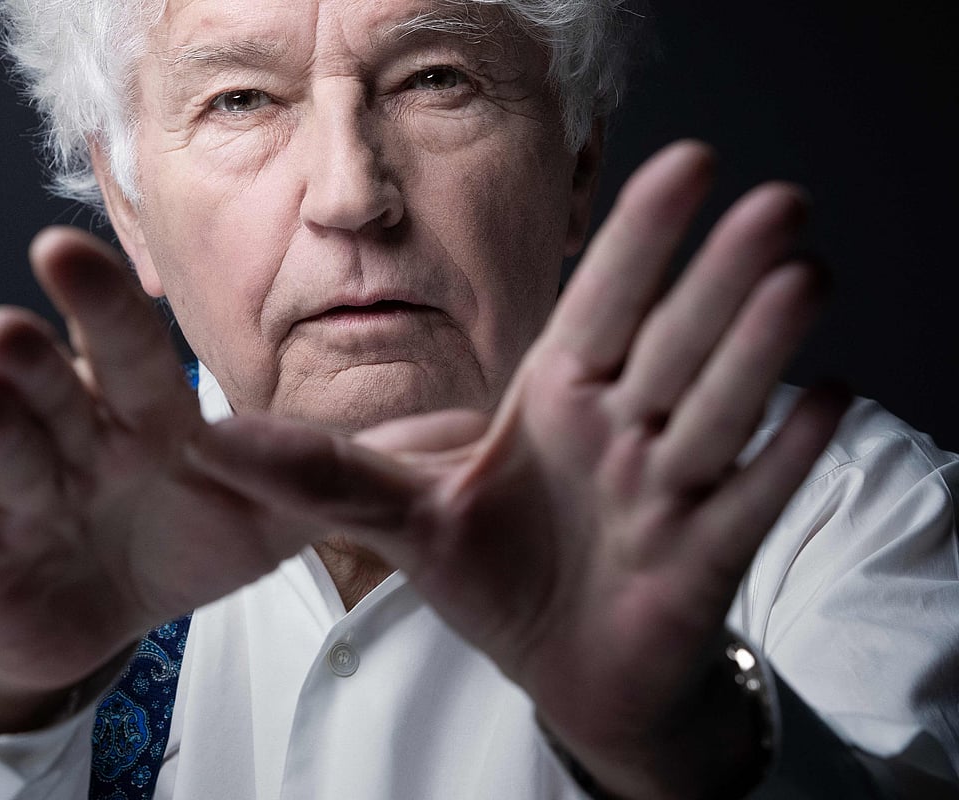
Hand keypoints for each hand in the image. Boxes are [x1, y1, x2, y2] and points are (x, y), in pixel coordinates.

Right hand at [0, 229, 317, 732]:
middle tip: (18, 316)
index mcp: (144, 416)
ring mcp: (24, 496)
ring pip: (6, 449)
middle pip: (57, 385)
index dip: (101, 303)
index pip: (128, 350)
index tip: (70, 248)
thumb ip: (329, 473)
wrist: (100, 611)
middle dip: (39, 353)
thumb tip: (441, 436)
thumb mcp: (264, 513)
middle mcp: (76, 439)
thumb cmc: (180, 539)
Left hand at [192, 141, 848, 797]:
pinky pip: (749, 503)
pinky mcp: (702, 562)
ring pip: (717, 409)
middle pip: (673, 345)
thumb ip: (319, 474)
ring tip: (803, 274)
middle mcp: (624, 432)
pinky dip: (786, 461)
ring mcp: (670, 493)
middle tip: (773, 203)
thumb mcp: (401, 518)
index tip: (686, 161)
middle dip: (720, 278)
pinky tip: (829, 403)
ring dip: (758, 346)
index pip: (602, 307)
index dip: (641, 240)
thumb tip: (207, 439)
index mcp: (558, 401)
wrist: (566, 664)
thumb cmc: (494, 575)